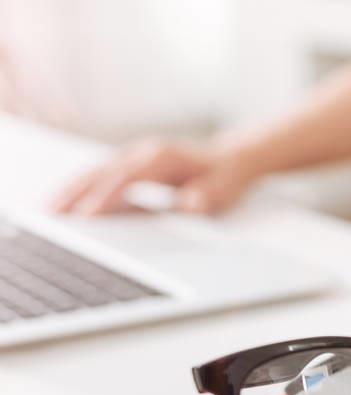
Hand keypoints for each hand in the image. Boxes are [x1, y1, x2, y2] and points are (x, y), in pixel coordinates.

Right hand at [54, 139, 257, 214]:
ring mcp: (135, 156)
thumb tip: (191, 202)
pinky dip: (82, 188)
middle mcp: (145, 153)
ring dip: (72, 190)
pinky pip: (101, 176)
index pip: (129, 178)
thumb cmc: (225, 177)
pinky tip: (67, 204)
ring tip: (50, 211)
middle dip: (78, 193)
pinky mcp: (131, 164)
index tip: (89, 215)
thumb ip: (206, 197)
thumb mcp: (223, 190)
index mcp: (164, 157)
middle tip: (54, 215)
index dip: (108, 196)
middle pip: (103, 172)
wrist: (231, 159)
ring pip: (96, 172)